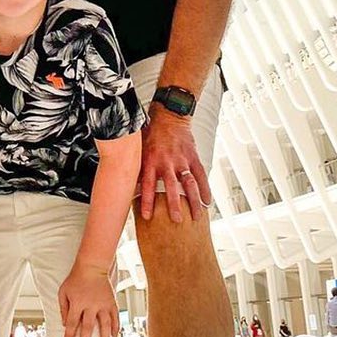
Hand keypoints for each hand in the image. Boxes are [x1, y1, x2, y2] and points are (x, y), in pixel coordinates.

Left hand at [58, 263, 118, 336]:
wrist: (91, 266)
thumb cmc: (75, 279)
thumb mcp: (63, 291)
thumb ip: (62, 308)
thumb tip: (64, 323)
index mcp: (77, 302)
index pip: (71, 323)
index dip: (69, 335)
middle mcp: (90, 305)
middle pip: (87, 327)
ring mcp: (102, 304)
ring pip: (104, 325)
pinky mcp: (111, 302)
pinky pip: (115, 317)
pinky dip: (116, 327)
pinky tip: (115, 336)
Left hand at [138, 105, 211, 221]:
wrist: (169, 115)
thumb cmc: (151, 133)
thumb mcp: (139, 148)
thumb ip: (138, 167)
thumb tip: (129, 185)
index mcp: (151, 160)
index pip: (148, 185)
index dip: (147, 201)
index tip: (147, 216)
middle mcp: (166, 162)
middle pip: (171, 187)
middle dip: (174, 205)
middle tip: (177, 220)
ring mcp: (181, 160)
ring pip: (189, 184)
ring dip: (193, 201)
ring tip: (196, 217)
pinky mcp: (193, 157)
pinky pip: (201, 175)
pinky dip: (205, 189)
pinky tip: (207, 202)